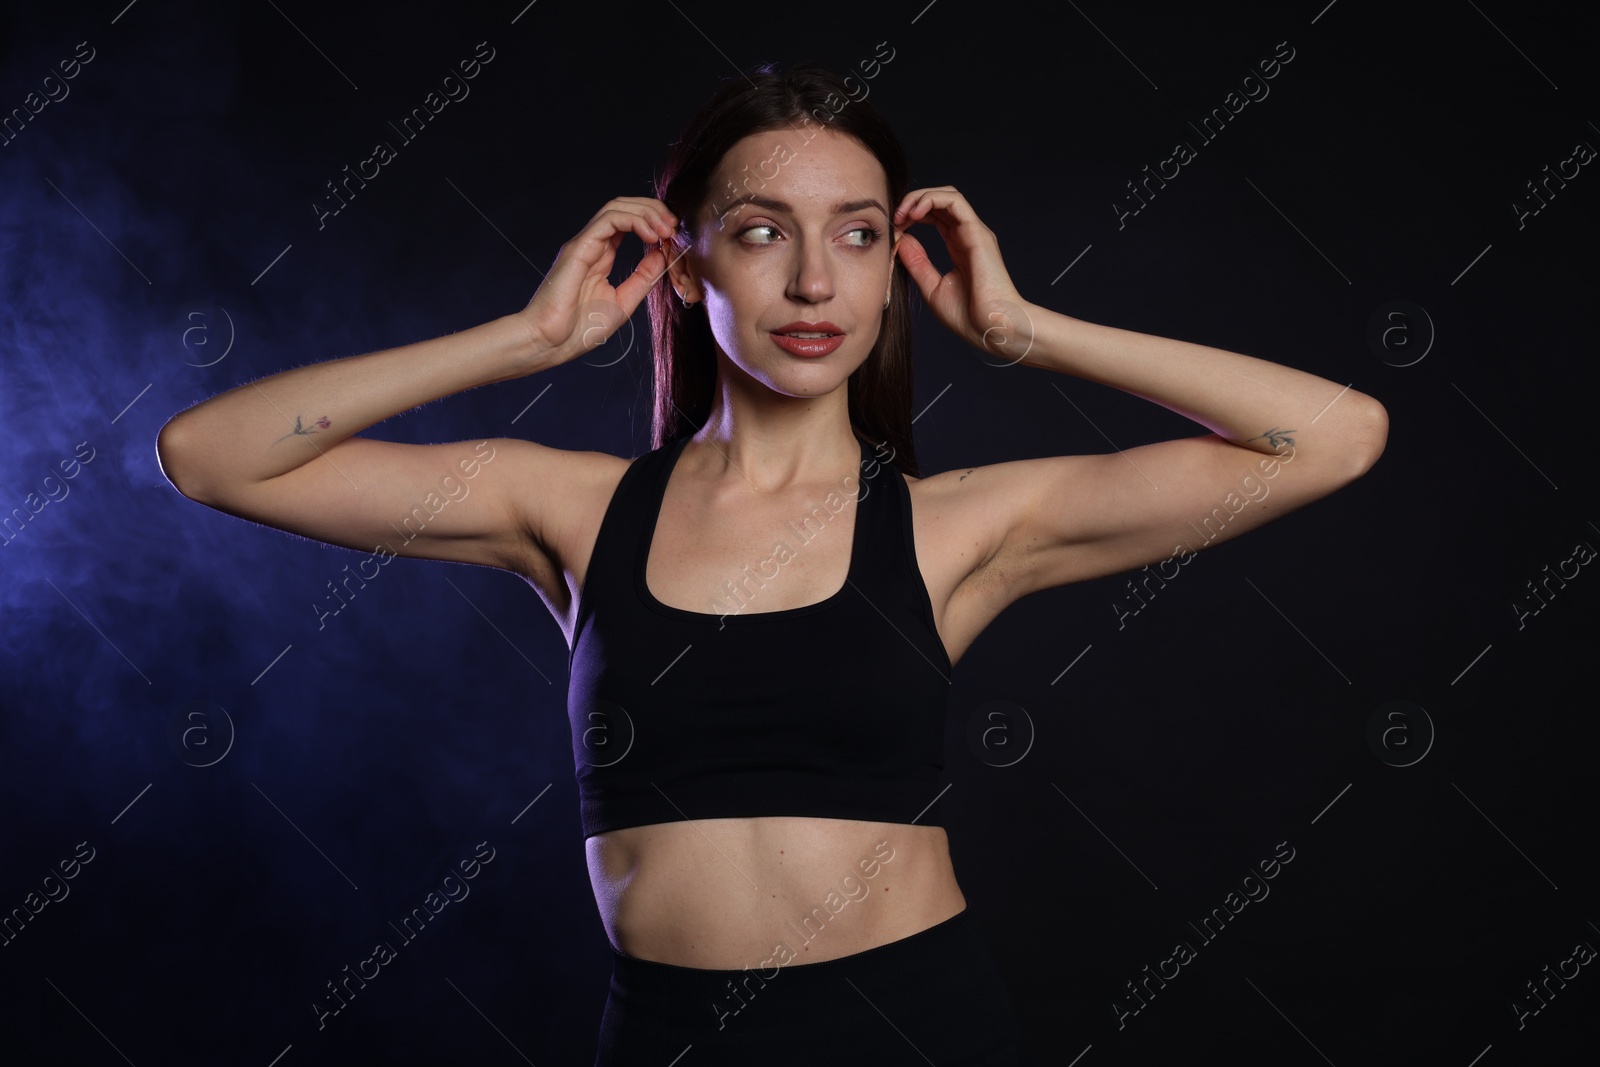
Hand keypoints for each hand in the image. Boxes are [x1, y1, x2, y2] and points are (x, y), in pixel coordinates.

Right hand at [517, 196, 677, 367]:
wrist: (550, 343)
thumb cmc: (579, 329)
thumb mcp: (624, 302)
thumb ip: (643, 278)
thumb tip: (662, 255)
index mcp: (601, 256)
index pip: (629, 223)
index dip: (654, 222)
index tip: (675, 235)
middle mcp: (592, 245)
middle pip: (624, 208)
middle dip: (654, 210)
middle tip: (675, 225)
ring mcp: (584, 244)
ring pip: (616, 207)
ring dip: (646, 213)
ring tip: (666, 229)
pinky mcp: (578, 248)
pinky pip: (608, 220)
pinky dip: (633, 221)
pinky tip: (650, 236)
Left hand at [893, 187, 1032, 363]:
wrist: (991, 327)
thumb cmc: (968, 316)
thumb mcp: (931, 287)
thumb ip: (917, 262)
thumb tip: (901, 240)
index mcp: (958, 246)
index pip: (935, 216)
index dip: (912, 214)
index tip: (894, 227)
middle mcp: (967, 235)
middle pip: (940, 201)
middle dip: (913, 202)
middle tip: (895, 217)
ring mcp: (973, 232)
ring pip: (947, 195)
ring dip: (920, 197)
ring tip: (903, 213)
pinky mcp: (977, 232)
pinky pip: (955, 202)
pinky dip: (932, 200)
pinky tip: (915, 213)